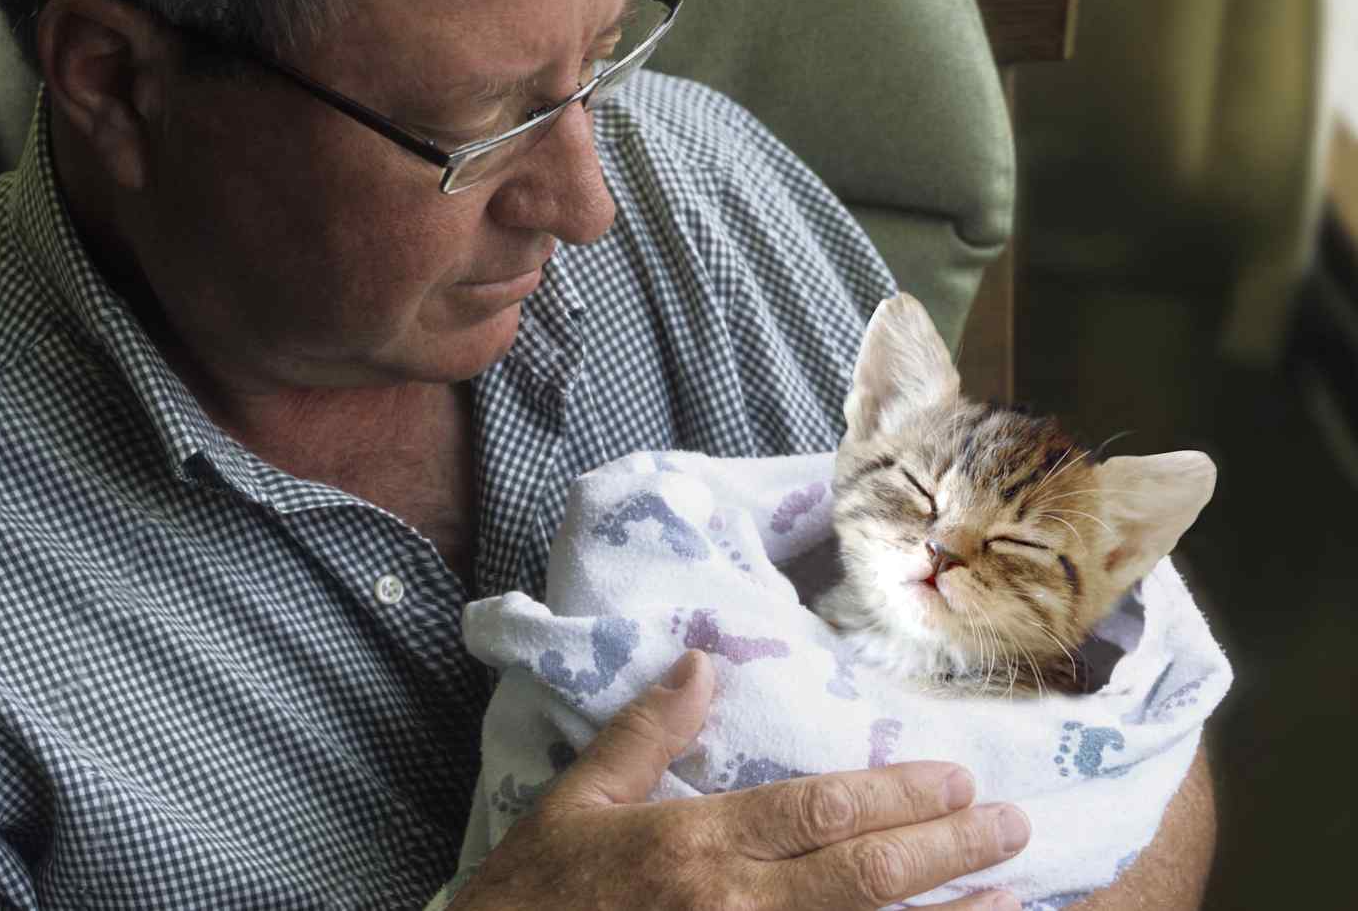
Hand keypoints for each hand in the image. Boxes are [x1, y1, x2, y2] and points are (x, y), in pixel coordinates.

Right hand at [451, 650, 1027, 910]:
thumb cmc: (536, 894)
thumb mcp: (579, 800)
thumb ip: (646, 731)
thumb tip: (702, 661)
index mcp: (694, 845)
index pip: (818, 811)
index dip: (895, 795)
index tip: (955, 778)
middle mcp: (734, 909)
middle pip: (861, 877)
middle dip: (944, 851)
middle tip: (1012, 827)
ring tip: (1012, 897)